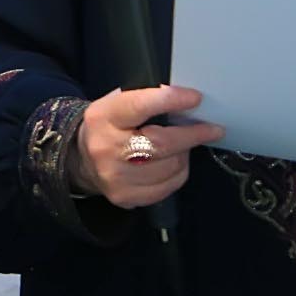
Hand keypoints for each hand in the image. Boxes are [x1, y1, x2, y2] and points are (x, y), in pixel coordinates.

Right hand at [71, 85, 223, 208]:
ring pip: (169, 167)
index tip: (195, 98)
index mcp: (104, 118)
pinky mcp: (126, 197)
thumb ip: (146, 101)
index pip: (139, 106)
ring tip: (183, 146)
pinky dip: (178, 173)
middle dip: (192, 135)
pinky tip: (173, 163)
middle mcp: (107, 149)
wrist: (82, 160)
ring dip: (185, 154)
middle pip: (161, 144)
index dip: (170, 100)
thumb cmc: (108, 126)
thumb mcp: (117, 104)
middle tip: (213, 129)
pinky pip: (168, 187)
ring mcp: (116, 178)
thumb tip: (184, 101)